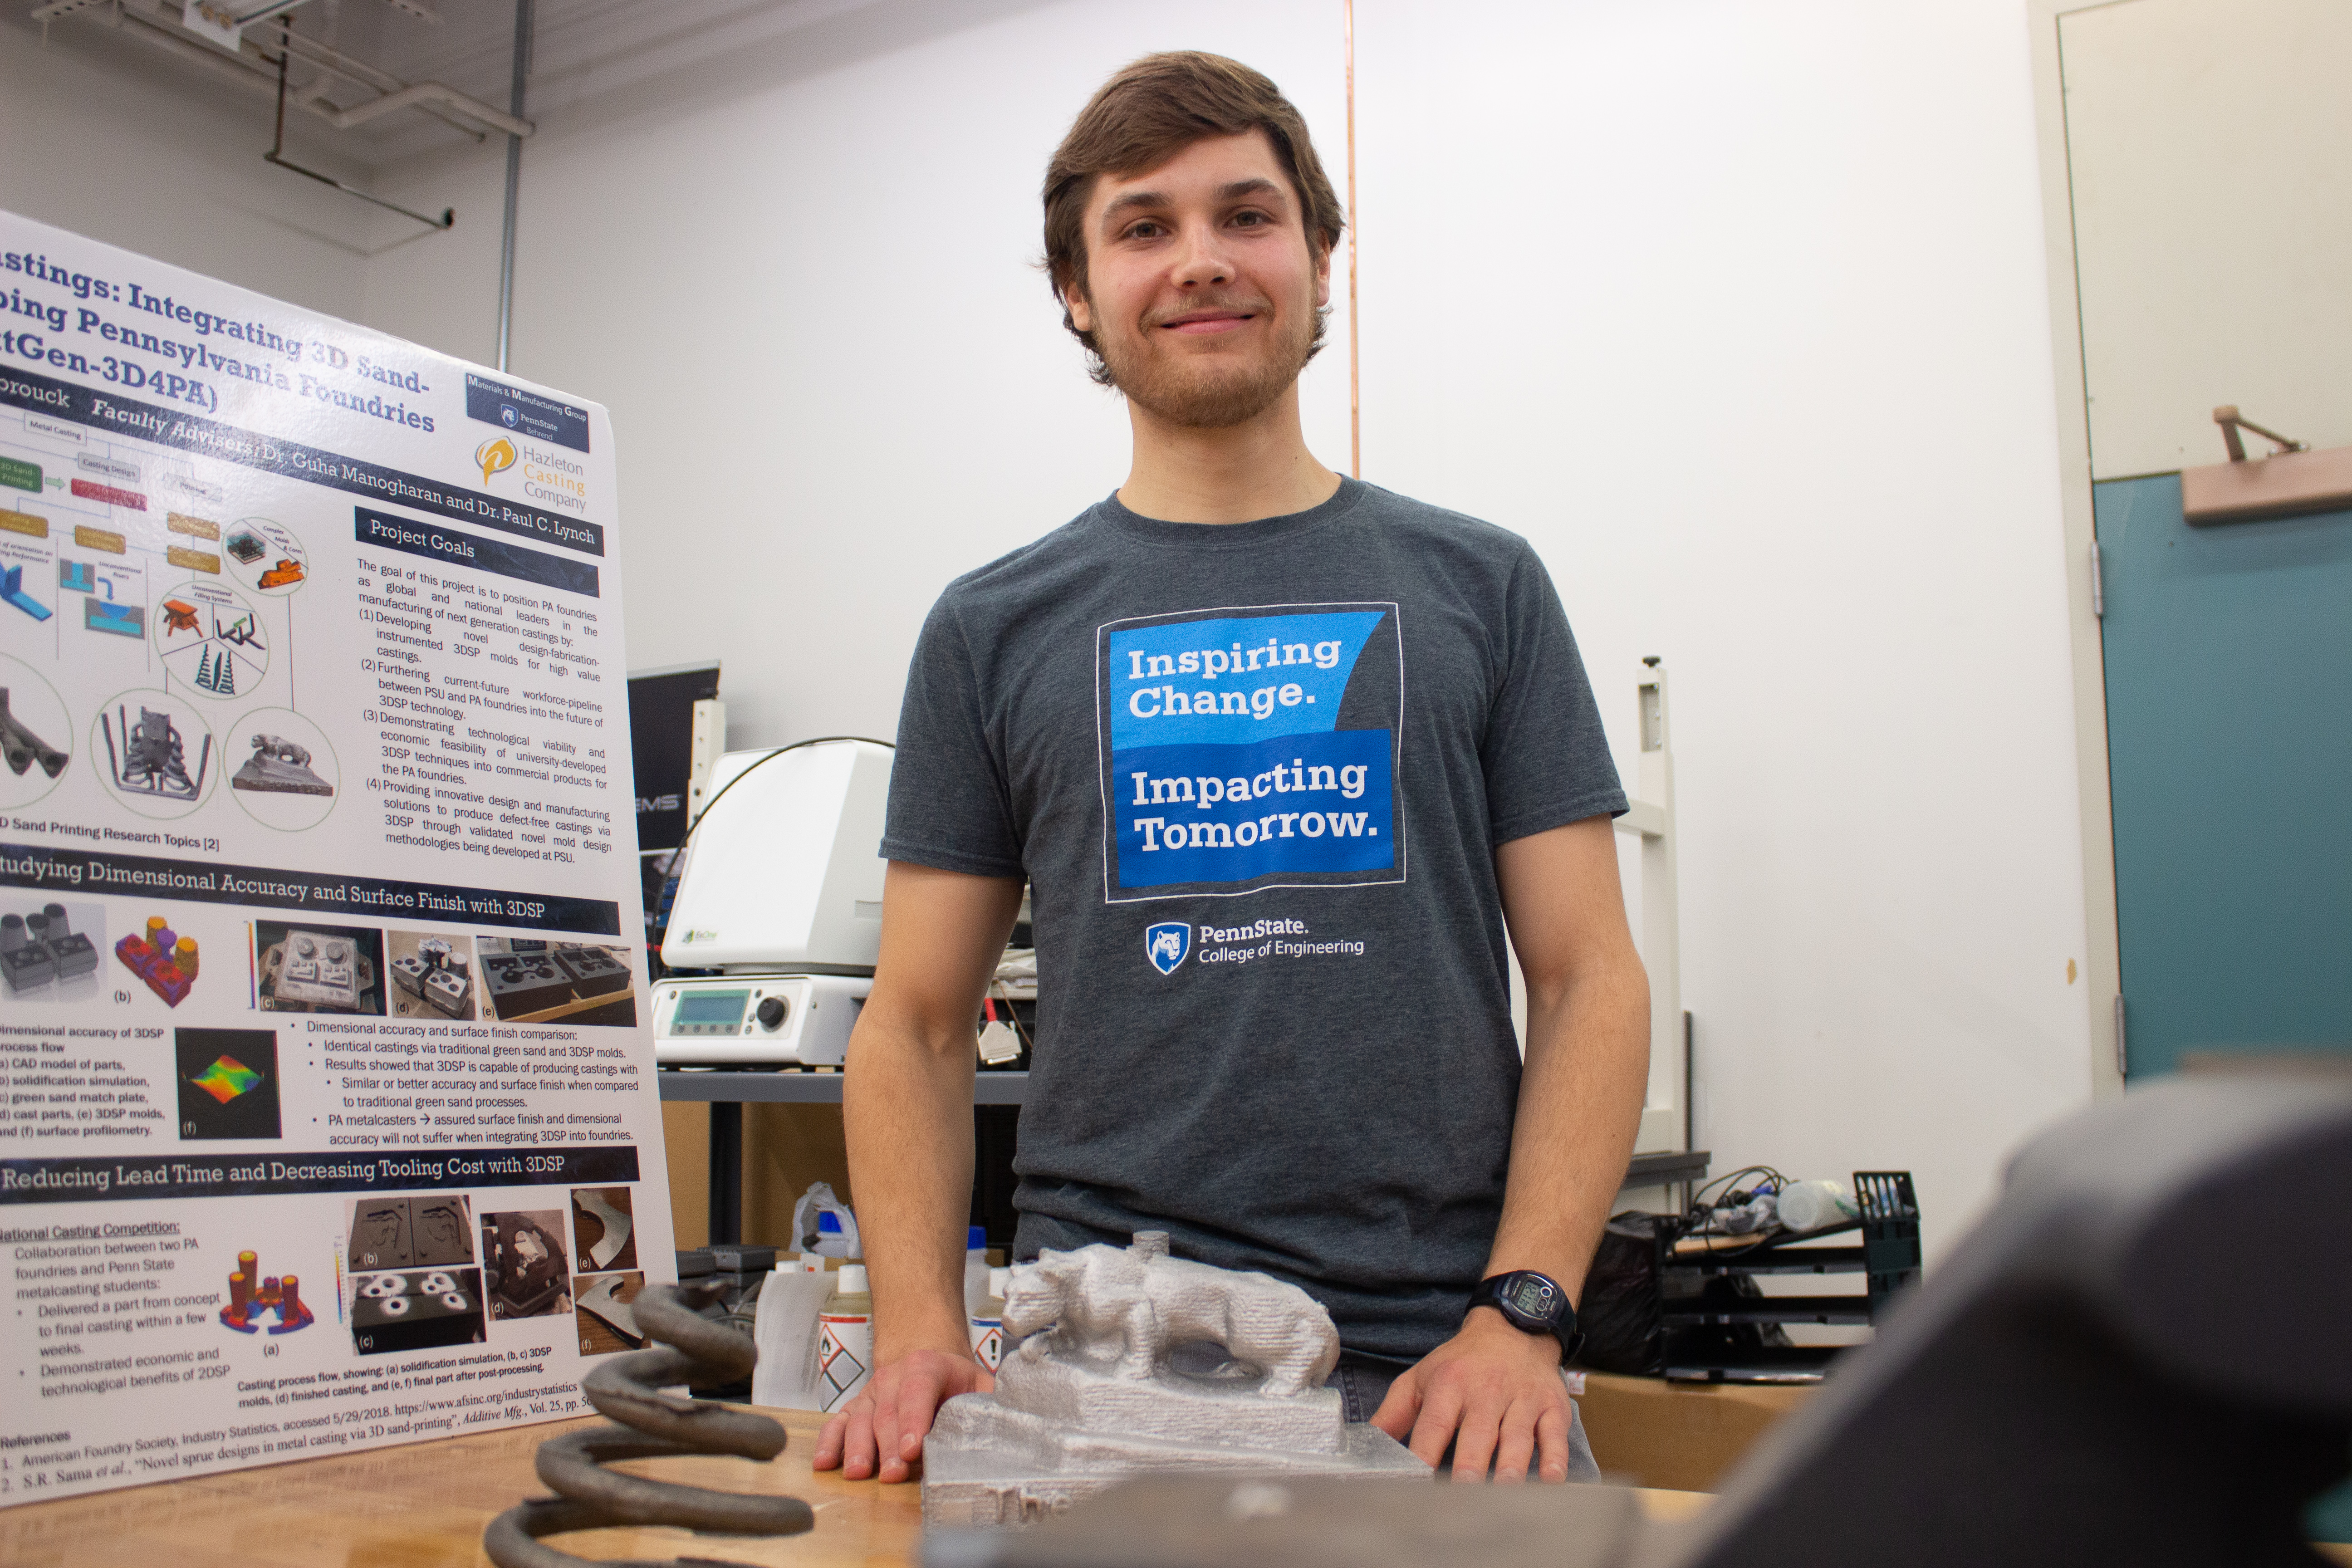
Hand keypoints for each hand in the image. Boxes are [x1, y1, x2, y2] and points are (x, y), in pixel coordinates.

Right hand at [811, 1347, 992, 1482]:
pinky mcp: (854, 1408)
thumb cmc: (953, 1377)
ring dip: (857, 1448)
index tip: (914, 1448)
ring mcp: (869, 1393)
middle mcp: (892, 1378)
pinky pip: (836, 1423)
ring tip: (858, 1473)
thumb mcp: (979, 1381)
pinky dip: (829, 1442)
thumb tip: (1006, 1423)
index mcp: (926, 1367)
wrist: (923, 1353)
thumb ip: (990, 1401)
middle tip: (892, 1474)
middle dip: (889, 1446)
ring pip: (859, 1419)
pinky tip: (825, 1463)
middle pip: (887, 1413)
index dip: (915, 1420)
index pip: (918, 1391)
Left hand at [1370, 1309, 1570, 1482]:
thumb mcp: (1421, 1378)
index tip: (1416, 1482)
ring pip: (1517, 1437)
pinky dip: (1554, 1459)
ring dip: (1511, 1467)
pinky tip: (1551, 1481)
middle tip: (1464, 1494)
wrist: (1514, 1328)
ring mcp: (1521, 1400)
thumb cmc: (1461, 1364)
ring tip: (1504, 1492)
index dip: (1424, 1453)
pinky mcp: (1551, 1407)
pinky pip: (1554, 1435)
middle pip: (1478, 1433)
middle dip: (1471, 1465)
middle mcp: (1486, 1392)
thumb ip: (1393, 1414)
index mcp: (1449, 1386)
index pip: (1434, 1424)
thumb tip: (1368, 1446)